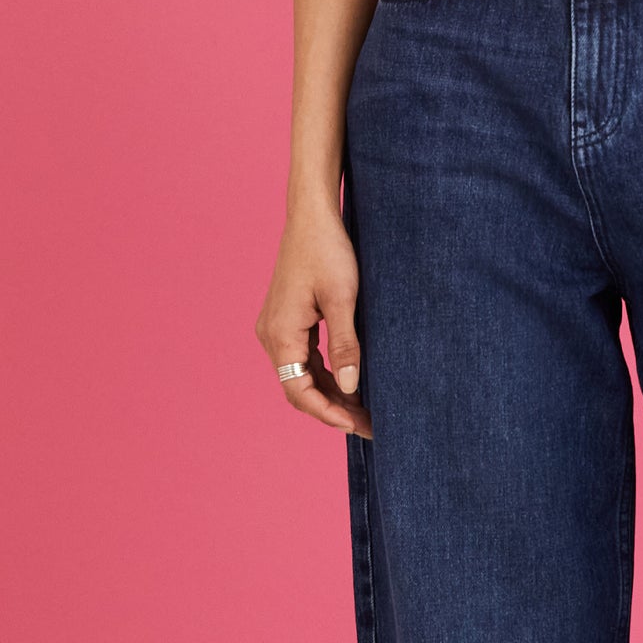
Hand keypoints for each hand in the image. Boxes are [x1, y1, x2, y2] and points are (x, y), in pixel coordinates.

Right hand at [258, 201, 372, 437]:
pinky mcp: (287, 320)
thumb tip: (351, 387)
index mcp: (281, 334)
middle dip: (332, 409)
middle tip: (370, 425)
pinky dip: (325, 374)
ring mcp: (277, 328)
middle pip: (298, 388)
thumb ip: (345, 345)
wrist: (312, 216)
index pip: (298, 391)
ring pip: (301, 375)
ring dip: (330, 393)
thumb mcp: (343, 299)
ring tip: (365, 409)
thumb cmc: (327, 250)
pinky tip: (351, 382)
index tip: (358, 426)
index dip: (327, 414)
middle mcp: (272, 335)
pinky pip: (304, 358)